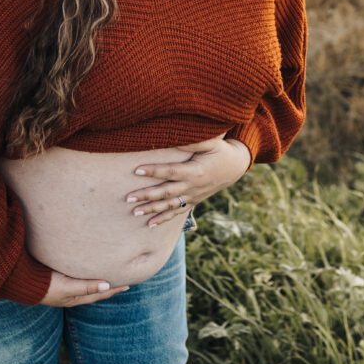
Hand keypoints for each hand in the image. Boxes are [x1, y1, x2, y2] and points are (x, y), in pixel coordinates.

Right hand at [40, 270, 129, 306]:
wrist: (22, 280)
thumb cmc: (45, 284)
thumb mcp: (67, 287)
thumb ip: (86, 286)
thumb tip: (106, 286)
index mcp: (75, 297)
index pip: (100, 294)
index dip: (114, 289)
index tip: (129, 284)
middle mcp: (72, 294)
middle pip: (95, 291)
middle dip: (108, 286)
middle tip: (123, 280)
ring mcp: (64, 288)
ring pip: (87, 285)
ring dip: (98, 282)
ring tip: (109, 276)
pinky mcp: (58, 280)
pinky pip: (78, 279)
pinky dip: (87, 277)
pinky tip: (87, 270)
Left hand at [125, 132, 251, 227]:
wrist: (235, 167)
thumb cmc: (221, 150)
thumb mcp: (212, 143)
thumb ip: (194, 142)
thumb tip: (175, 139)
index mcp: (195, 171)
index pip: (170, 172)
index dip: (153, 171)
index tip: (136, 170)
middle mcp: (192, 187)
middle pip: (166, 193)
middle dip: (146, 195)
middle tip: (128, 197)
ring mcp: (192, 196)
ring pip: (169, 206)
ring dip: (151, 210)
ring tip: (134, 212)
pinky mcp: (193, 201)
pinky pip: (176, 212)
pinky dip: (163, 218)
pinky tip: (149, 224)